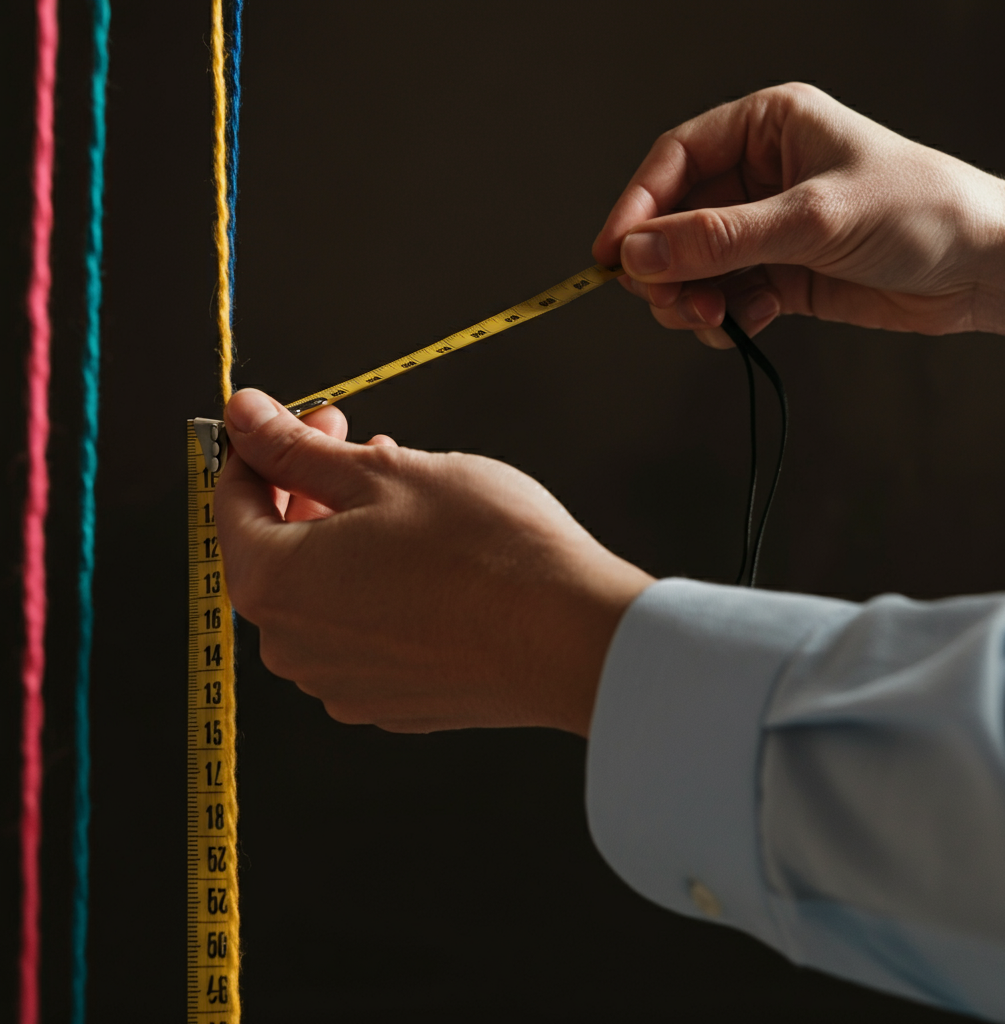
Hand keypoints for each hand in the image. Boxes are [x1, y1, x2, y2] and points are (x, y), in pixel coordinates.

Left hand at [215, 389, 652, 735]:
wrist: (569, 637)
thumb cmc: (484, 551)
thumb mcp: (383, 474)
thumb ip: (295, 447)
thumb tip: (242, 415)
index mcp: (274, 583)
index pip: (232, 500)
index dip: (267, 445)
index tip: (310, 417)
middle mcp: (293, 647)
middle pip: (278, 549)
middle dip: (312, 489)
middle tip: (365, 446)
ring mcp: (341, 683)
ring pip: (323, 591)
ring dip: (348, 538)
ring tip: (408, 502)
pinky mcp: (389, 702)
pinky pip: (362, 632)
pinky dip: (378, 588)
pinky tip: (428, 562)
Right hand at [593, 82, 1004, 345]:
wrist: (982, 269)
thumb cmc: (921, 212)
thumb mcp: (811, 219)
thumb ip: (719, 237)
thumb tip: (640, 252)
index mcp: (768, 128)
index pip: (675, 161)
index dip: (637, 207)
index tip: (612, 255)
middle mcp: (760, 176)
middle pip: (675, 220)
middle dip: (665, 265)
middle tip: (667, 299)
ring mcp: (767, 229)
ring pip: (694, 265)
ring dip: (691, 298)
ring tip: (711, 319)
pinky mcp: (779, 275)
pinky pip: (724, 297)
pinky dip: (725, 317)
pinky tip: (751, 320)